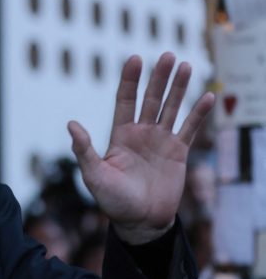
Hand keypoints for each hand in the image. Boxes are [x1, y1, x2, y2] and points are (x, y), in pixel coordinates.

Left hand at [67, 52, 213, 243]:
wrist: (139, 222)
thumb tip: (71, 124)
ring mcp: (160, 142)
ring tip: (186, 65)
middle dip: (158, 78)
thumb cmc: (113, 201)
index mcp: (119, 135)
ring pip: (171, 108)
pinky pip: (190, 129)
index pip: (125, 100)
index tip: (135, 59)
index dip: (130, 80)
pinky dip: (198, 114)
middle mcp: (140, 133)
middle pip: (150, 99)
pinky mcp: (178, 153)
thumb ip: (84, 150)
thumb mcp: (94, 175)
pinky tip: (206, 96)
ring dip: (179, 88)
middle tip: (167, 55)